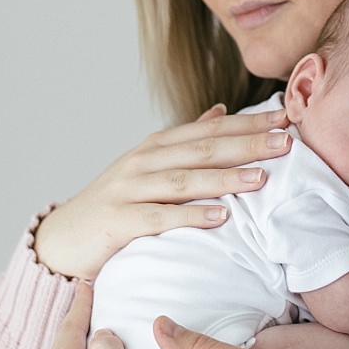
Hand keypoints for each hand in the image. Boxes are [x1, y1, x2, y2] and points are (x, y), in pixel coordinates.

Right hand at [34, 105, 291, 281]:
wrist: (62, 239)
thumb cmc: (114, 203)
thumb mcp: (149, 166)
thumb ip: (185, 139)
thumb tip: (222, 109)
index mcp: (158, 146)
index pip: (211, 129)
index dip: (249, 122)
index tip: (287, 118)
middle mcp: (144, 161)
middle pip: (203, 149)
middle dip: (247, 144)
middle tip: (286, 142)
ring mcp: (129, 189)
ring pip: (184, 180)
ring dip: (225, 178)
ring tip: (261, 178)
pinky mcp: (118, 221)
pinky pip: (159, 218)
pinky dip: (191, 216)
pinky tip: (220, 217)